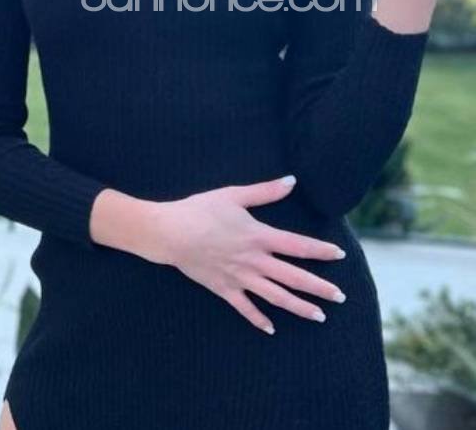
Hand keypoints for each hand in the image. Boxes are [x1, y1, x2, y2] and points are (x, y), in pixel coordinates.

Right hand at [148, 175, 346, 334]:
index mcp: (259, 236)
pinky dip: (259, 319)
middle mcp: (254, 260)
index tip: (339, 255)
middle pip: (293, 277)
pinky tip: (271, 329)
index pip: (298, 245)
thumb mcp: (234, 195)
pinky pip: (245, 308)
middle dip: (319, 288)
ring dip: (299, 307)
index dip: (320, 251)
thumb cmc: (201, 209)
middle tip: (340, 297)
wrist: (170, 233)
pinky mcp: (224, 289)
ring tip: (320, 316)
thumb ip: (265, 191)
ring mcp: (240, 278)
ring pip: (275, 297)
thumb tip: (291, 181)